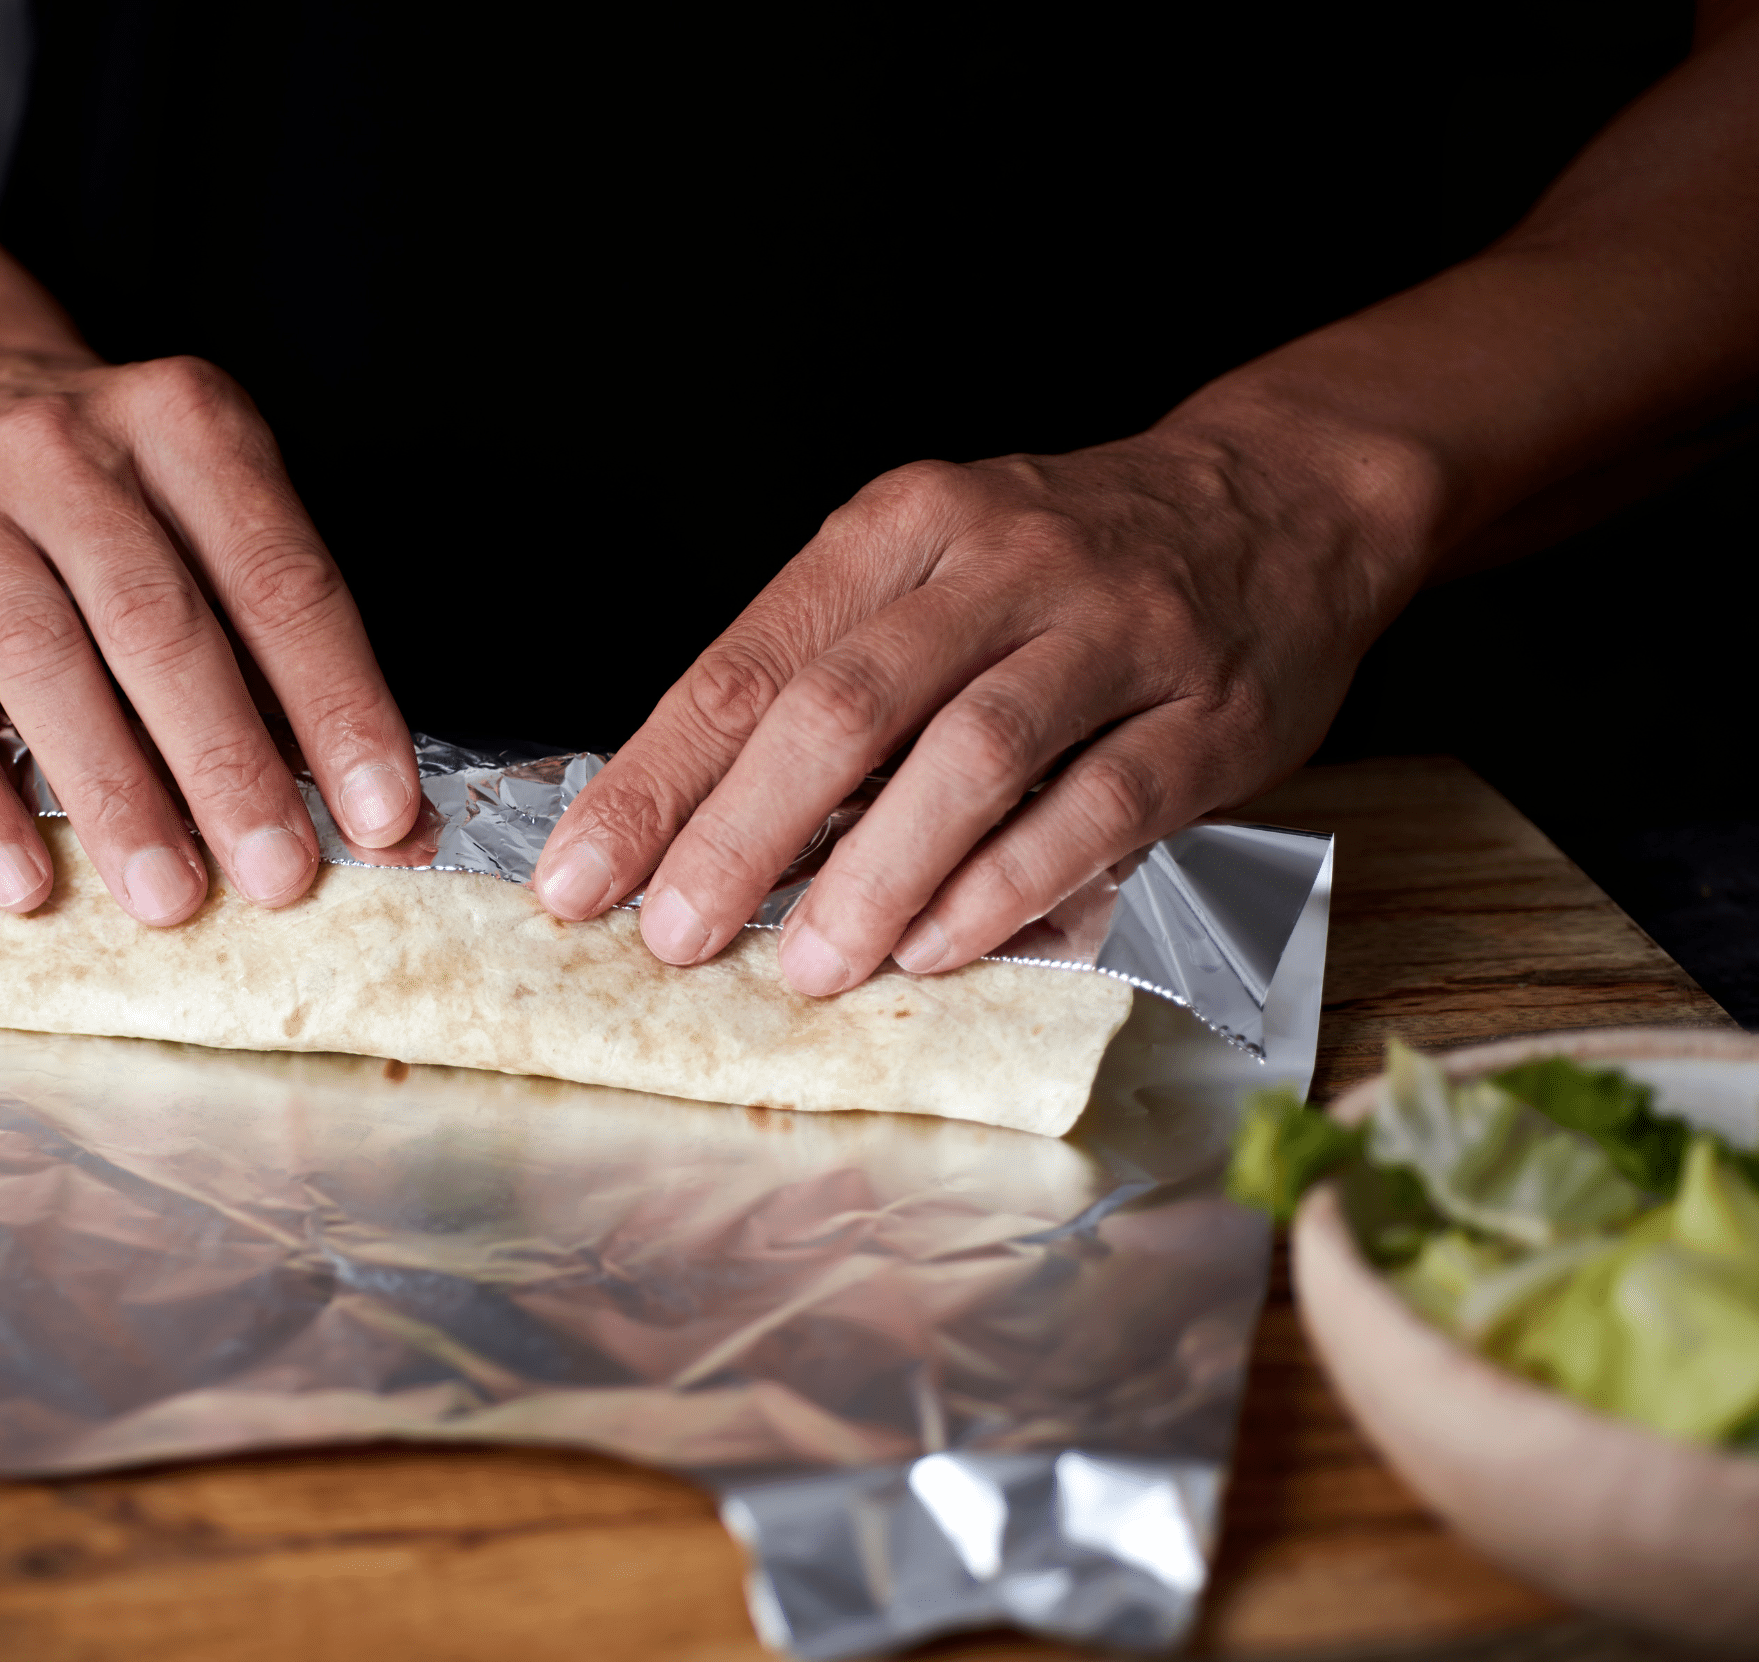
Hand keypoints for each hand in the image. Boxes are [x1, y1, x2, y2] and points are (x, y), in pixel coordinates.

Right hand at [0, 333, 421, 919]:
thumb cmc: (106, 489)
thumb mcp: (203, 511)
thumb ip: (281, 650)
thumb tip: (387, 818)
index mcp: (185, 425)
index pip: (280, 579)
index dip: (339, 704)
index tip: (383, 816)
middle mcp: (67, 453)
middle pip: (161, 624)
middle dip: (229, 764)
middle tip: (280, 874)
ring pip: (45, 663)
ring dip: (114, 794)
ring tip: (168, 897)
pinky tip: (22, 880)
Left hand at [528, 421, 1427, 991]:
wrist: (1280, 502)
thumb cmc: (1059, 565)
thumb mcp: (926, 571)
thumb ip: (823, 676)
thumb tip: (685, 827)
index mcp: (899, 527)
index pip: (746, 664)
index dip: (653, 781)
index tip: (576, 878)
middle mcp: (998, 564)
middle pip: (842, 706)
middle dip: (739, 834)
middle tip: (672, 937)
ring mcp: (1111, 633)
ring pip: (969, 756)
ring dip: (874, 874)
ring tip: (803, 965)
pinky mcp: (1204, 715)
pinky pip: (1095, 807)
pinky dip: (1008, 884)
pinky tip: (939, 948)